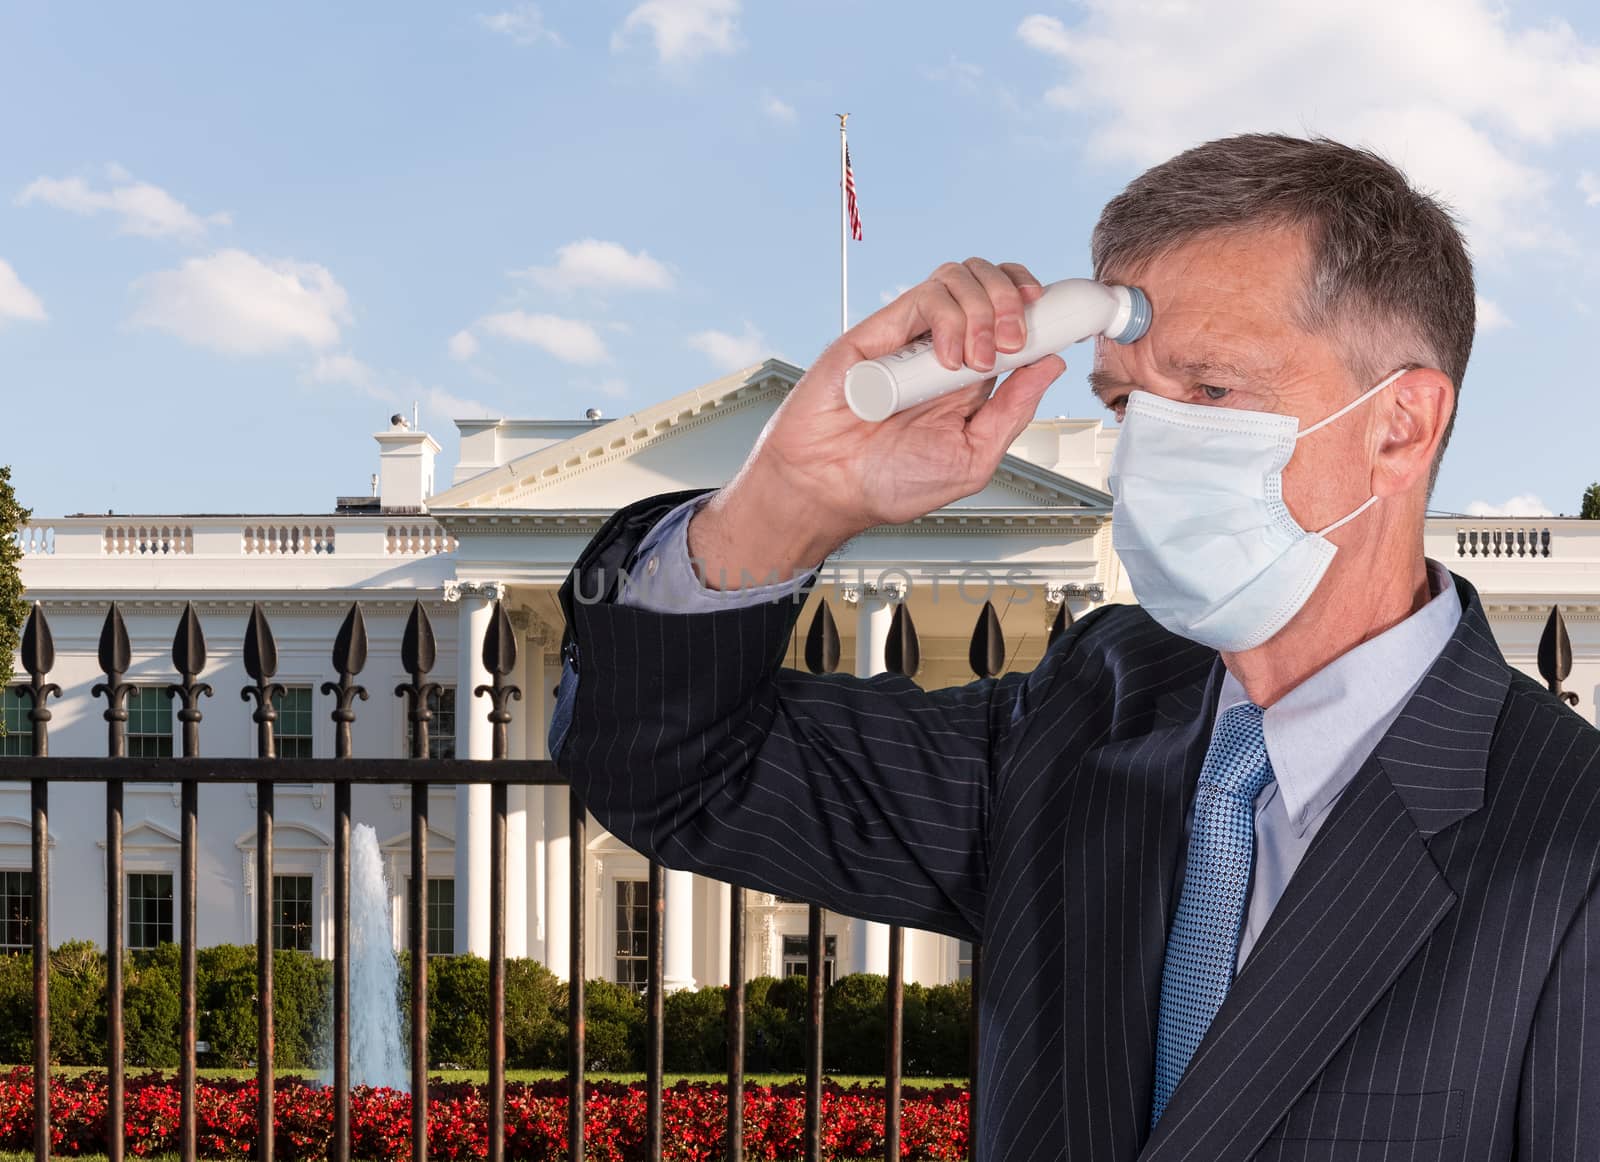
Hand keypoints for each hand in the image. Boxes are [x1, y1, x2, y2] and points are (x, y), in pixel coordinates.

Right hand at [689, 258, 1066, 587]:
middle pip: (990, 282)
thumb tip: (1050, 365)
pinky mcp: (881, 329)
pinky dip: (949, 318)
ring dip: (985, 307)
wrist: (829, 488)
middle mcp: (942, 347)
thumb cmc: (889, 482)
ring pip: (961, 277)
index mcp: (969, 376)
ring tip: (978, 357)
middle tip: (1015, 341)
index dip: (1035, 305)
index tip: (1056, 319)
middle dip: (1015, 300)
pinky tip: (947, 359)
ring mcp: (912, 336)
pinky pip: (927, 295)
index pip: (1011, 313)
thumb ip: (1012, 412)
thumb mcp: (972, 458)